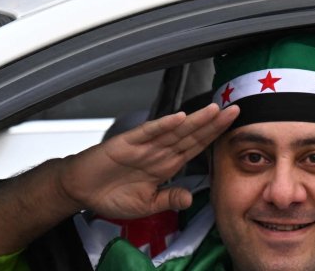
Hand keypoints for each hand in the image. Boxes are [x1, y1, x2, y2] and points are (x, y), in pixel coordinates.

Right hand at [59, 104, 238, 218]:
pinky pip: (148, 133)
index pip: (195, 147)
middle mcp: (158, 152)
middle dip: (212, 123)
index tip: (232, 126)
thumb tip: (190, 198)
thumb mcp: (145, 205)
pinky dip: (162, 125)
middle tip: (234, 110)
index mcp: (165, 165)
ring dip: (194, 120)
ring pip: (174, 130)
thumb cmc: (109, 194)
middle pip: (190, 135)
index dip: (213, 136)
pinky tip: (178, 118)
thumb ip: (167, 199)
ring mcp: (144, 146)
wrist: (80, 190)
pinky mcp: (126, 143)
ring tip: (214, 110)